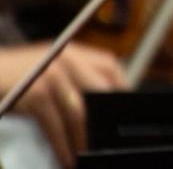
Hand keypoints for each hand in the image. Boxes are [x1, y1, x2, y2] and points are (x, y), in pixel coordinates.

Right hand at [0, 42, 125, 167]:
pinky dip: (63, 145)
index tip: (122, 110)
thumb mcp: (46, 63)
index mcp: (71, 51)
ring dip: (83, 140)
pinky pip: (57, 126)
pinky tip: (66, 157)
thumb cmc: (13, 74)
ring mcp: (52, 77)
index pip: (110, 66)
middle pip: (100, 91)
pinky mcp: (37, 95)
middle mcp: (66, 60)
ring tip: (84, 155)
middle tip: (106, 139)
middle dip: (104, 119)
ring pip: (79, 114)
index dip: (121, 88)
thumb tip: (96, 99)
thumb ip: (70, 74)